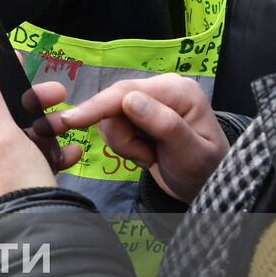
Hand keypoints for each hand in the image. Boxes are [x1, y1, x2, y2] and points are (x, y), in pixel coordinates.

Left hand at [0, 51, 80, 206]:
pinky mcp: (28, 180)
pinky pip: (45, 159)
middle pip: (12, 113)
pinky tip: (74, 152)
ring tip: (70, 124)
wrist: (32, 228)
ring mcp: (9, 165)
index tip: (22, 60)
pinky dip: (61, 152)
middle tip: (60, 92)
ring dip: (53, 125)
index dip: (2, 76)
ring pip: (31, 134)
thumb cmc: (12, 177)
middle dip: (36, 100)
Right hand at [44, 75, 228, 203]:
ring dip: (123, 143)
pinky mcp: (138, 114)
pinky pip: (112, 126)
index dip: (97, 106)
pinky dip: (123, 145)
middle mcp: (161, 88)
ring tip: (148, 157)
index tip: (69, 121)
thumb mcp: (191, 154)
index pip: (127, 92)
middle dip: (122, 136)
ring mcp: (149, 101)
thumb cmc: (206, 172)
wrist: (206, 188)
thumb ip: (164, 125)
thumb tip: (129, 100)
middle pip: (113, 104)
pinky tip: (144, 153)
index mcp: (177, 90)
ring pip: (109, 117)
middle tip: (145, 158)